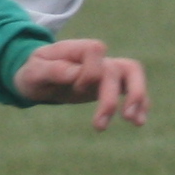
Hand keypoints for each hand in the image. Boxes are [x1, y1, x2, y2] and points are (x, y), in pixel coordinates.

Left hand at [9, 36, 147, 125]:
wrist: (37, 77)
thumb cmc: (34, 72)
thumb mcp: (33, 71)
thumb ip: (53, 70)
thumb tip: (76, 74)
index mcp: (77, 49)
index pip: (95, 50)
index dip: (88, 72)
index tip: (74, 86)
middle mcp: (96, 58)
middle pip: (117, 68)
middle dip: (111, 98)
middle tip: (101, 126)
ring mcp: (106, 70)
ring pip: (133, 73)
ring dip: (136, 97)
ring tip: (134, 122)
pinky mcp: (111, 84)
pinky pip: (132, 88)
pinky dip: (140, 103)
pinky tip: (139, 122)